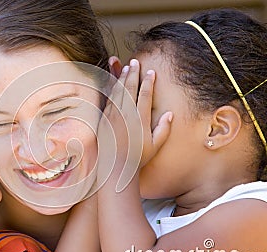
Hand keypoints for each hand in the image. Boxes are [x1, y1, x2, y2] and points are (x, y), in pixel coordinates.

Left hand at [97, 59, 171, 191]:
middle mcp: (126, 115)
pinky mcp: (103, 119)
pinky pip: (108, 100)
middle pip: (130, 88)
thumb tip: (170, 114)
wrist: (115, 167)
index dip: (148, 82)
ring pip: (118, 91)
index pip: (145, 95)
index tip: (150, 72)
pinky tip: (114, 82)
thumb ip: (163, 129)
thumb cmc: (137, 158)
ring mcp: (113, 116)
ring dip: (122, 77)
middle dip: (133, 73)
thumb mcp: (155, 146)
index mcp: (140, 119)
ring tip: (126, 67)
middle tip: (136, 62)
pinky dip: (112, 89)